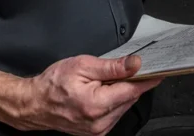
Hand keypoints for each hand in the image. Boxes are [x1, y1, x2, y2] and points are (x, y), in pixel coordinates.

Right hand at [22, 55, 161, 135]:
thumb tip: (134, 64)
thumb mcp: (82, 66)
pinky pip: (114, 114)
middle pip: (129, 98)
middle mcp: (100, 122)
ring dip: (120, 93)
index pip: (132, 90)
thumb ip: (111, 67)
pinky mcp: (96, 133)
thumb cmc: (53, 84)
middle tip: (118, 70)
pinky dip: (113, 102)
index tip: (158, 72)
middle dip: (128, 83)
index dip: (146, 80)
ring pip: (123, 107)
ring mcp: (98, 130)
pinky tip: (100, 94)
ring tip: (101, 83)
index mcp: (97, 104)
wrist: (35, 104)